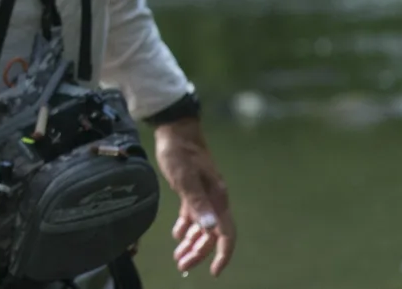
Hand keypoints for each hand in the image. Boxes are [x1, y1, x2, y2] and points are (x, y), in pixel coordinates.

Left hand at [155, 117, 235, 275]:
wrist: (175, 130)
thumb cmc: (180, 152)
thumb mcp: (185, 177)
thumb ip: (197, 203)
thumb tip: (211, 228)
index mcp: (217, 198)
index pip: (226, 233)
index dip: (222, 254)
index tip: (214, 271)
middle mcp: (214, 200)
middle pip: (211, 234)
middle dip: (199, 252)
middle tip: (182, 265)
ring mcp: (204, 195)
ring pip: (202, 226)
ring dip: (191, 243)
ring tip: (178, 257)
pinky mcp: (192, 190)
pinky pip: (192, 215)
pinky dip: (186, 227)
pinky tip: (177, 236)